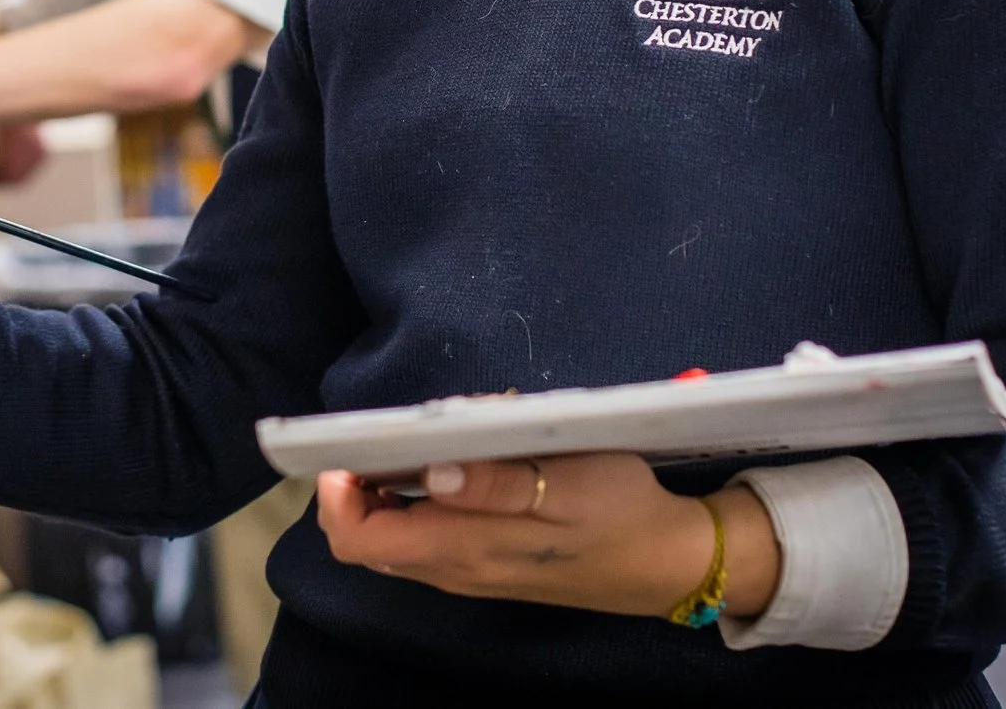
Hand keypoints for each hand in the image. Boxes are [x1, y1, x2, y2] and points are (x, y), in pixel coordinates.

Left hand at [316, 453, 779, 621]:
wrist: (670, 562)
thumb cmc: (622, 512)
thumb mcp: (569, 484)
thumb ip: (496, 481)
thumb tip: (430, 473)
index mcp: (464, 549)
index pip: (358, 540)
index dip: (335, 495)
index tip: (345, 447)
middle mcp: (454, 568)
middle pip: (367, 538)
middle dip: (358, 485)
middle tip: (384, 434)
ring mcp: (469, 571)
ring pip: (396, 536)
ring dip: (391, 488)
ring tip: (424, 441)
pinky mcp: (487, 564)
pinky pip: (428, 536)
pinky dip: (421, 498)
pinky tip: (455, 464)